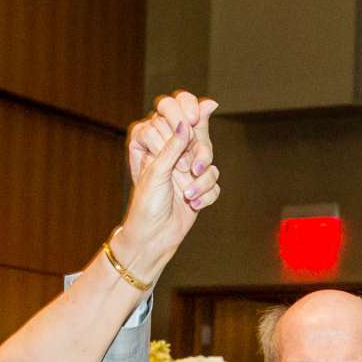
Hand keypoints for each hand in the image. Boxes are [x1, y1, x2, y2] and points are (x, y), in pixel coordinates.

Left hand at [114, 111, 218, 279]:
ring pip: (211, 166)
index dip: (185, 127)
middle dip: (198, 157)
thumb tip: (184, 124)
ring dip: (202, 182)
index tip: (189, 130)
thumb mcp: (157, 172)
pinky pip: (215, 186)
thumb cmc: (147, 204)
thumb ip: (171, 147)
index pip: (180, 125)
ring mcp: (190, 174)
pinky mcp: (201, 191)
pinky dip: (206, 196)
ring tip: (187, 194)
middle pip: (201, 144)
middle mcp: (177, 159)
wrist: (153, 237)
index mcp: (161, 149)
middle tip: (186, 169)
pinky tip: (193, 204)